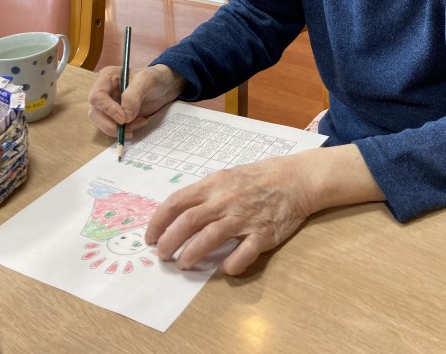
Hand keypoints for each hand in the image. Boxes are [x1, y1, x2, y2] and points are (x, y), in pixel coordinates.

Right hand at [88, 63, 184, 136]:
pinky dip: (125, 130)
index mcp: (106, 77)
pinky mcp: (114, 116)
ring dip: (120, 129)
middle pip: (95, 113)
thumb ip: (133, 96)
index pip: (97, 97)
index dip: (108, 109)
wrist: (164, 87)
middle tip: (129, 129)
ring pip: (103, 123)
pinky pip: (113, 128)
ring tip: (140, 122)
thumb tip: (124, 117)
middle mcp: (103, 92)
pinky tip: (139, 123)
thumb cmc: (154, 78)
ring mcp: (108, 105)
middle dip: (111, 125)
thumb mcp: (147, 81)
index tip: (123, 118)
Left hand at [146, 153, 314, 275]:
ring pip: (210, 238)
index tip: (150, 237)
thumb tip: (177, 213)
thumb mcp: (226, 176)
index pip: (177, 202)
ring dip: (192, 255)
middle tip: (162, 256)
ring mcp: (244, 218)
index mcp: (214, 184)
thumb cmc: (258, 177)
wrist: (295, 179)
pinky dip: (230, 265)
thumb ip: (204, 193)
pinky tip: (224, 269)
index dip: (158, 222)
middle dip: (169, 241)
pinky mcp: (263, 234)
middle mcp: (226, 200)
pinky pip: (243, 254)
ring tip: (183, 265)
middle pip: (188, 222)